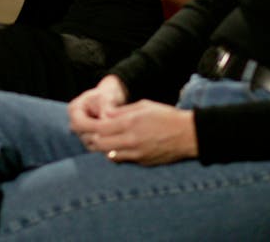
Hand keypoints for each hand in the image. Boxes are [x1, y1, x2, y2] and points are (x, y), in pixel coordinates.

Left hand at [70, 79, 196, 165]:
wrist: (188, 135)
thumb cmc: (167, 116)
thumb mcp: (143, 106)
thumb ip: (122, 112)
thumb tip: (104, 115)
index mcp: (130, 122)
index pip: (99, 128)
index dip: (86, 126)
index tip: (80, 123)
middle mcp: (131, 139)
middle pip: (99, 144)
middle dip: (91, 139)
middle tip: (87, 134)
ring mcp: (136, 153)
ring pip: (108, 154)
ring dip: (101, 148)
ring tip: (100, 140)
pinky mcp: (142, 162)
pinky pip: (122, 160)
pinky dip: (115, 154)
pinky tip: (116, 147)